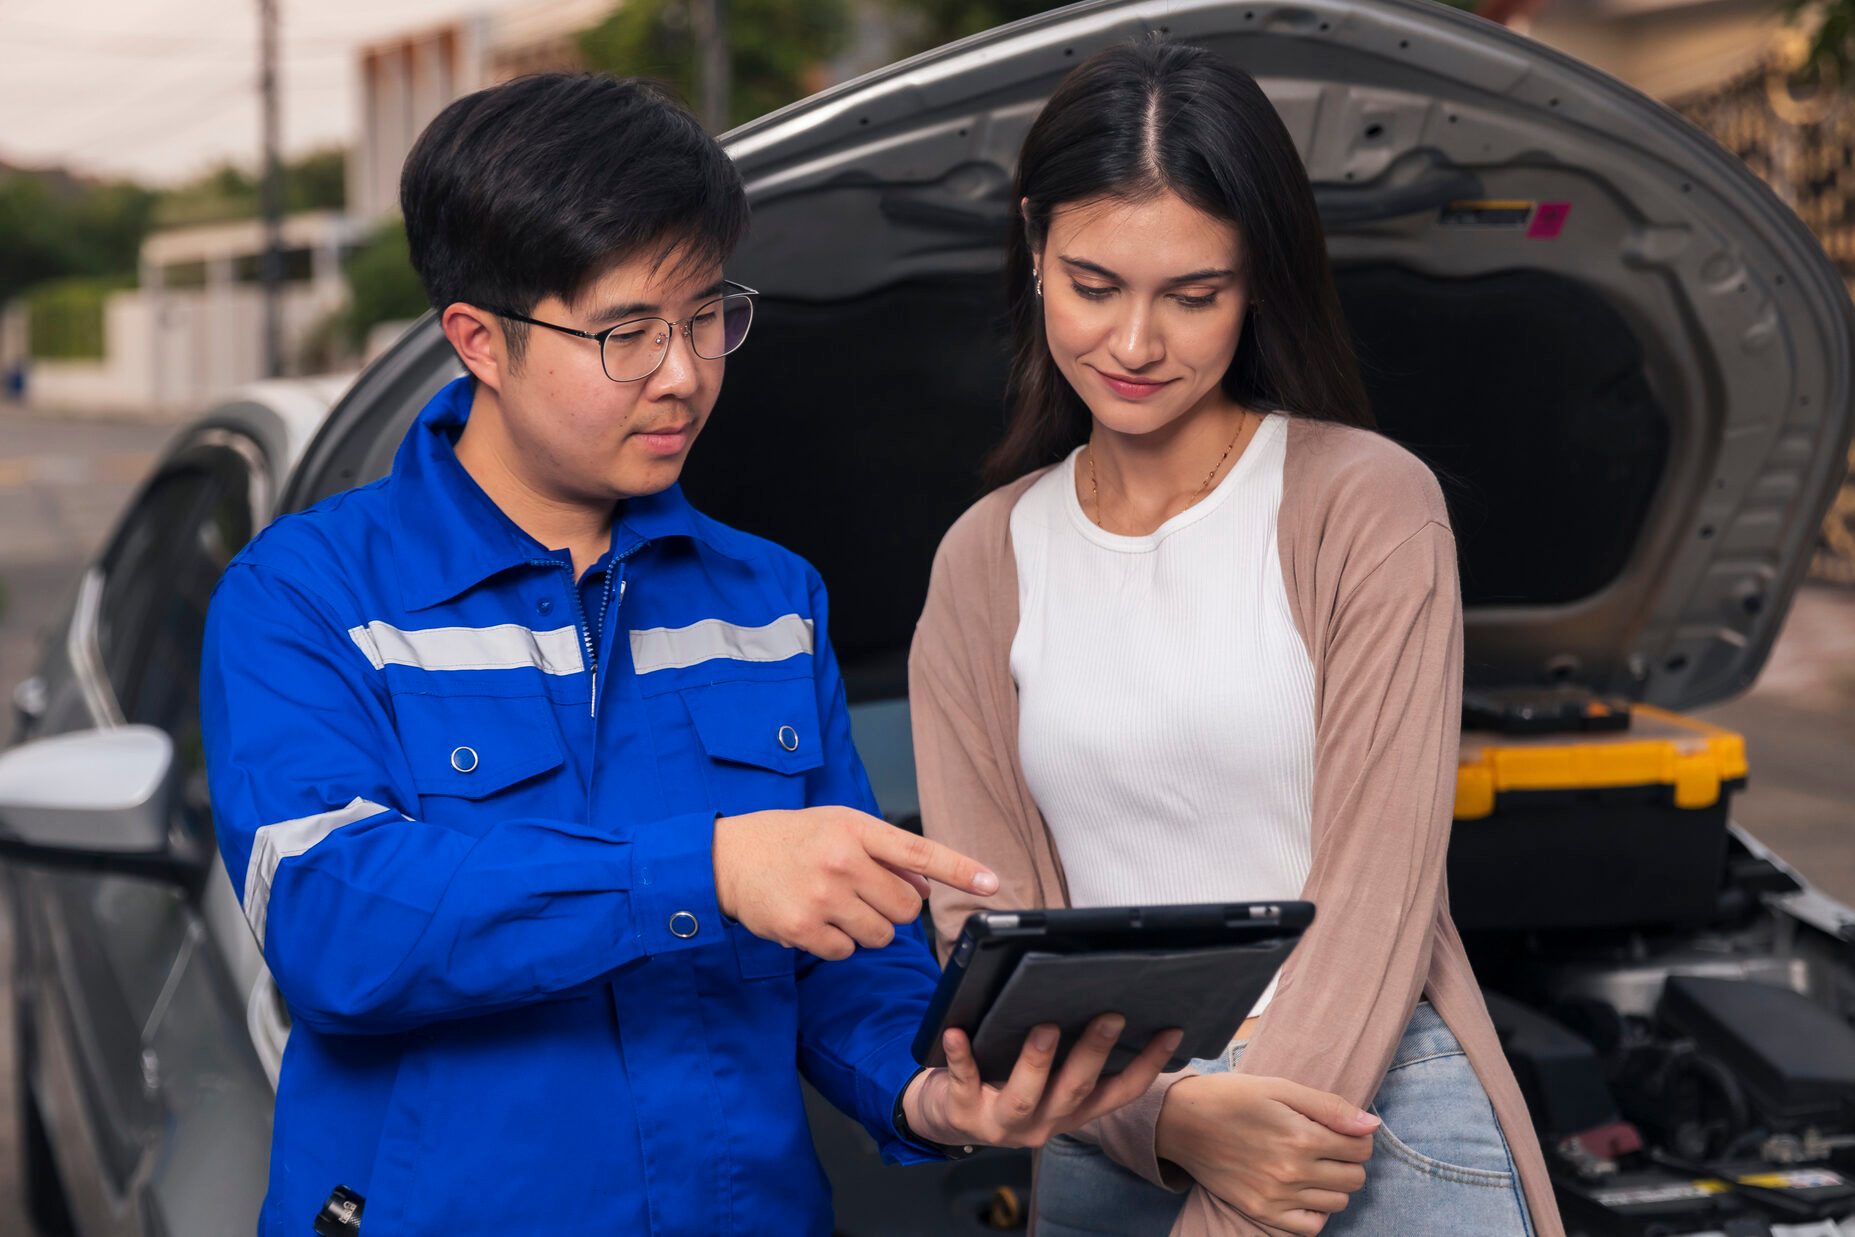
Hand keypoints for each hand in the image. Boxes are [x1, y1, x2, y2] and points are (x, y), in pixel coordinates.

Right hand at [712, 806, 997, 959]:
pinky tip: (814, 920)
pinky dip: (837, 943)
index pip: (920, 852)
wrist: (728, 857)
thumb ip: (884, 853)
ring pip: (880, 935)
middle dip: (893, 908)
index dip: (960, 870)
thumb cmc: (791, 840)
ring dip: (866, 928)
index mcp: (856, 830)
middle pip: (907, 908)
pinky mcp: (804, 929)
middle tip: (861, 893)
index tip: (992, 884)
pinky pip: (847, 952)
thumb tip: (926, 885)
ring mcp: (823, 897)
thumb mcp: (839, 828)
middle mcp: (842, 861)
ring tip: (834, 905)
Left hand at [902, 1015, 1183, 1148]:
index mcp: (1071, 1110)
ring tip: (1045, 1027)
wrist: (946, 1116)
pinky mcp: (964, 1113)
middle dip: (1094, 1053)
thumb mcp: (1045, 1079)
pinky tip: (957, 1032)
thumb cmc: (1003, 1081)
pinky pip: (964, 1082)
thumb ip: (1071, 1054)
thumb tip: (1100, 999)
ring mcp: (1004, 1123)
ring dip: (1037, 1061)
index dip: (1148, 1065)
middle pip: (1076, 1089)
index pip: (1120, 1091)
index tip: (1173, 1030)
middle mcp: (1045, 1122)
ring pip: (1025, 1096)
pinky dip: (961, 1057)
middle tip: (1110, 1016)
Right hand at [1155, 1073, 1378, 1235]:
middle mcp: (1293, 1171)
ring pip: (1338, 1202)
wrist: (1181, 1122)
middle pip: (1354, 1177)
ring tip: (1313, 1164)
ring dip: (1334, 1184)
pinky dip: (1316, 1211)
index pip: (1361, 1147)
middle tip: (1327, 1145)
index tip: (1339, 1128)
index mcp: (1301, 1136)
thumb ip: (1328, 1106)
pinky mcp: (1262, 1211)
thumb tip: (1371, 1124)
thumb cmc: (1230, 1097)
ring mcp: (1277, 1196)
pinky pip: (1311, 1226)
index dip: (1357, 1135)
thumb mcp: (1279, 1087)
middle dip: (1349, 1159)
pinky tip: (1304, 1191)